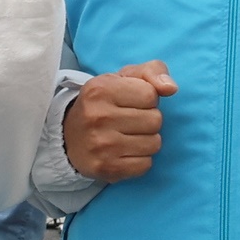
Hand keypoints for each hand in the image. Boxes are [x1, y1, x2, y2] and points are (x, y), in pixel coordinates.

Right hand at [63, 61, 175, 181]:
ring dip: (146, 141)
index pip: (151, 95)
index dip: (147, 99)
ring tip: (127, 136)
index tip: (131, 102)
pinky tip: (124, 153)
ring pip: (154, 144)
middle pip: (155, 120)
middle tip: (129, 121)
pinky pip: (146, 165)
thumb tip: (171, 88)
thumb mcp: (124, 78)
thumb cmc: (104, 103)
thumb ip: (153, 71)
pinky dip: (140, 159)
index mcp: (101, 89)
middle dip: (148, 120)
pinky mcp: (107, 168)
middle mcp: (98, 117)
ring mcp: (101, 145)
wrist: (69, 137)